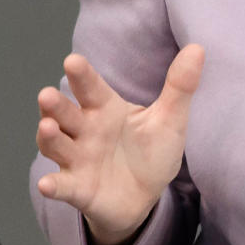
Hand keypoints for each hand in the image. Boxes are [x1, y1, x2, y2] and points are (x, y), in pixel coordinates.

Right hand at [35, 44, 204, 244]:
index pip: (91, 88)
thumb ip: (179, 86)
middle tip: (46, 94)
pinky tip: (47, 184)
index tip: (72, 60)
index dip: (82, 75)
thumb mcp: (170, 119)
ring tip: (47, 127)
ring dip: (49, 137)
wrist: (146, 196)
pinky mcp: (79, 189)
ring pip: (57, 145)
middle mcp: (86, 131)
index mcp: (106, 109)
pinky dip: (54, 185)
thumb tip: (197, 48)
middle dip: (55, 106)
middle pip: (65, 114)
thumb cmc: (152, 151)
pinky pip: (63, 186)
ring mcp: (78, 160)